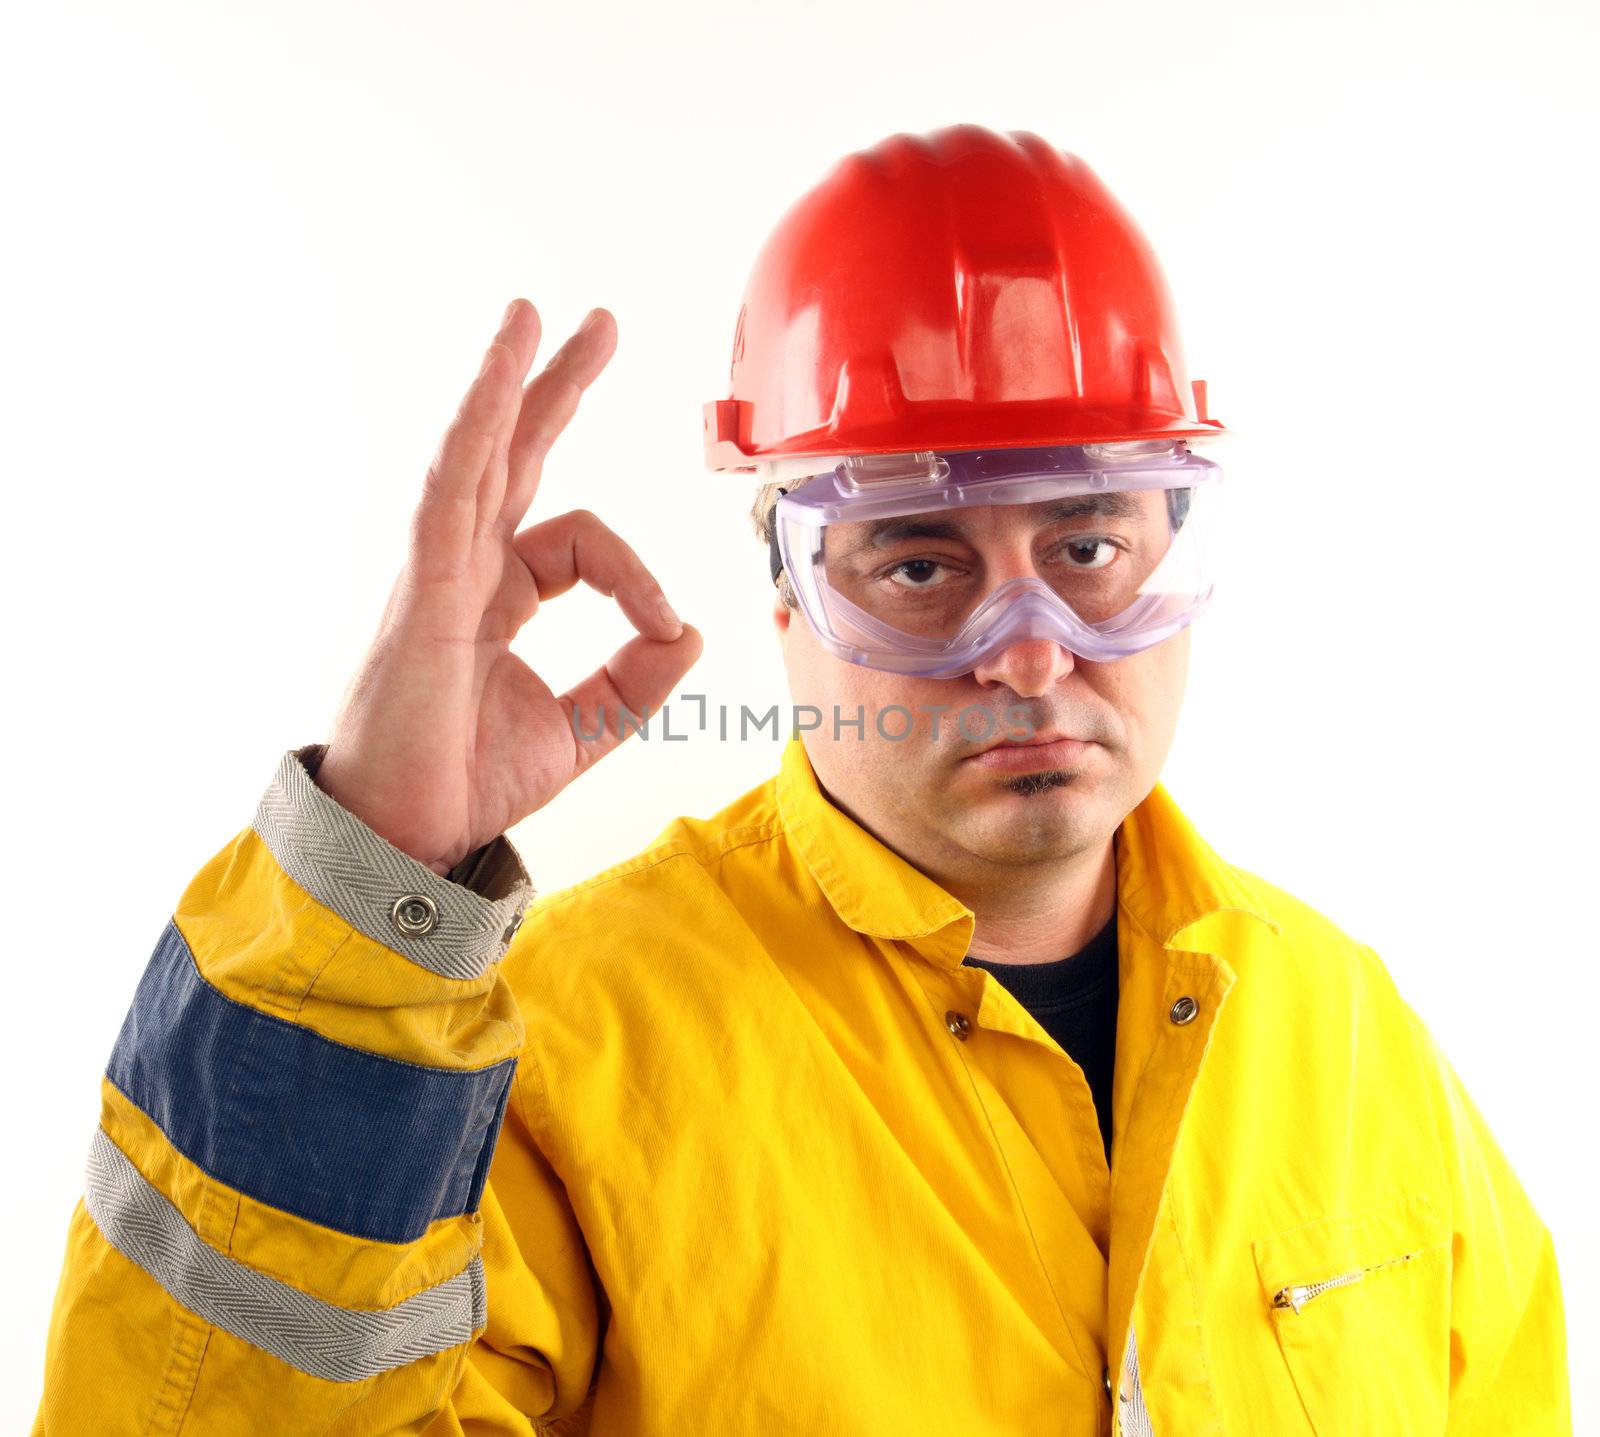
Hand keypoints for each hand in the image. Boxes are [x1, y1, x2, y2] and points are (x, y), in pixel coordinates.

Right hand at [315, 300, 702, 873]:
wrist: (407, 840)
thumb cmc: (468, 783)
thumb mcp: (584, 729)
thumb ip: (635, 680)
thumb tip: (690, 629)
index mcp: (498, 598)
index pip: (580, 542)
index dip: (637, 573)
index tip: (666, 628)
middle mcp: (465, 572)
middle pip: (512, 456)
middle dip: (553, 387)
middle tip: (594, 323)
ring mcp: (438, 577)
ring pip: (475, 457)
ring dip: (505, 382)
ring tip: (531, 316)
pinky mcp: (424, 595)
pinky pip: (450, 497)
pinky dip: (474, 435)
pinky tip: (496, 380)